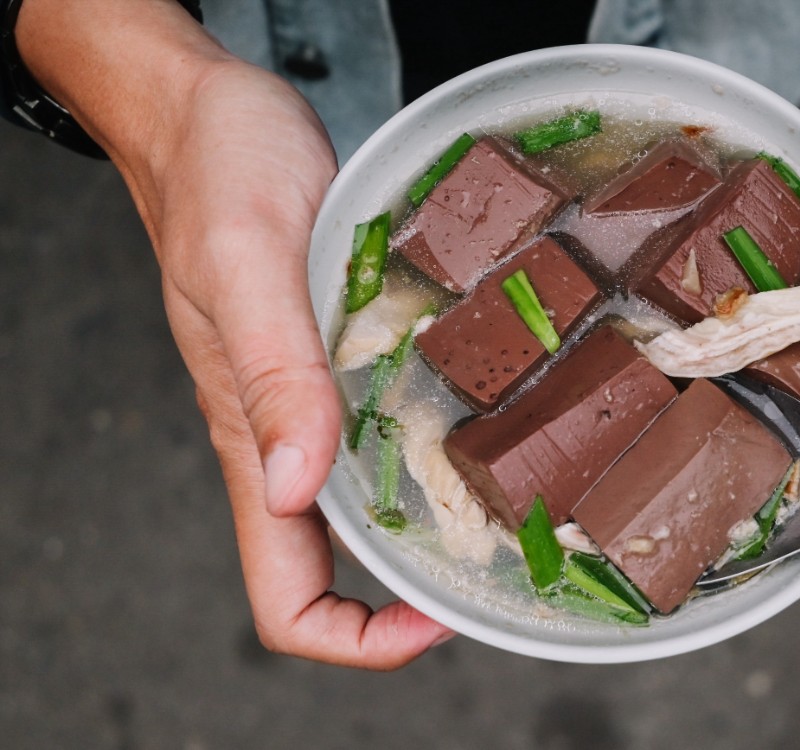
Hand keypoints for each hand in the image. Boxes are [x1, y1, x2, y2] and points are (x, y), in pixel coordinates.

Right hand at [17, 0, 451, 665]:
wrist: (212, 113)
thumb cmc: (215, 175)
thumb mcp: (247, 265)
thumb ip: (272, 376)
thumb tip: (292, 489)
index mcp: (250, 441)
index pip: (286, 598)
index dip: (358, 638)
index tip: (436, 619)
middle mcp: (288, 436)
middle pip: (346, 568)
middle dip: (421, 593)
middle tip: (513, 563)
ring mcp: (317, 397)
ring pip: (377, 501)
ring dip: (443, 520)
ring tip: (528, 499)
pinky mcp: (345, 353)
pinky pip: (393, 426)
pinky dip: (444, 442)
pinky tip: (501, 412)